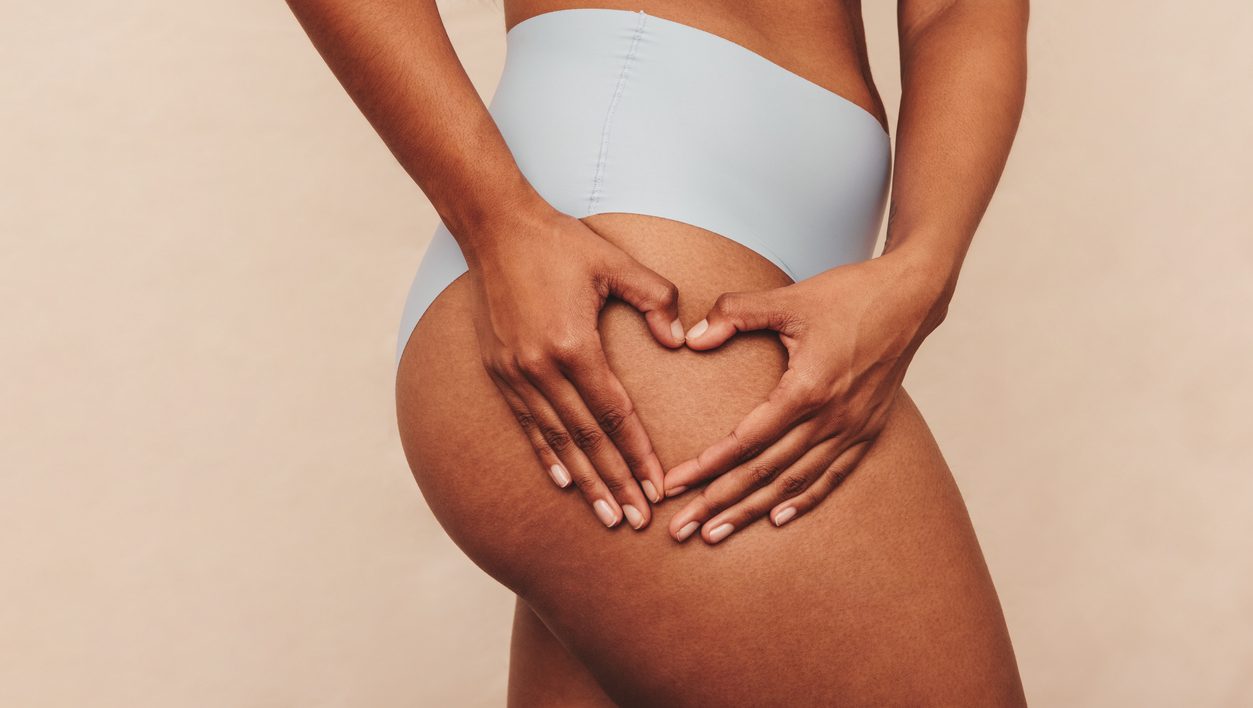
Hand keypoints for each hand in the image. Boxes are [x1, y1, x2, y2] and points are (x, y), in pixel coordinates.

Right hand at [466, 207, 686, 529]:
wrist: (495, 228)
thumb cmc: (561, 243)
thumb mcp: (616, 263)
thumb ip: (656, 299)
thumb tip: (680, 341)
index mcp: (574, 345)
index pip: (614, 415)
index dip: (637, 455)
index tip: (657, 487)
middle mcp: (542, 368)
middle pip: (587, 439)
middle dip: (615, 482)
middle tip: (637, 520)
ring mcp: (516, 373)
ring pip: (556, 441)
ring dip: (584, 480)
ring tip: (606, 514)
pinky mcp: (500, 371)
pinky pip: (527, 425)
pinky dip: (547, 456)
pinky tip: (564, 481)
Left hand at [663, 249, 952, 543]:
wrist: (913, 298)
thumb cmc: (849, 295)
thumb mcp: (787, 298)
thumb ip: (734, 313)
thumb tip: (691, 337)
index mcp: (807, 389)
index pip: (747, 441)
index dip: (707, 467)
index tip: (674, 485)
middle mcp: (831, 418)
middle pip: (765, 473)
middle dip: (719, 503)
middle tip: (682, 529)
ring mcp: (852, 428)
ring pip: (794, 482)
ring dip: (753, 511)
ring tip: (717, 533)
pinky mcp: (868, 429)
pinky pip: (832, 475)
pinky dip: (804, 500)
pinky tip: (778, 518)